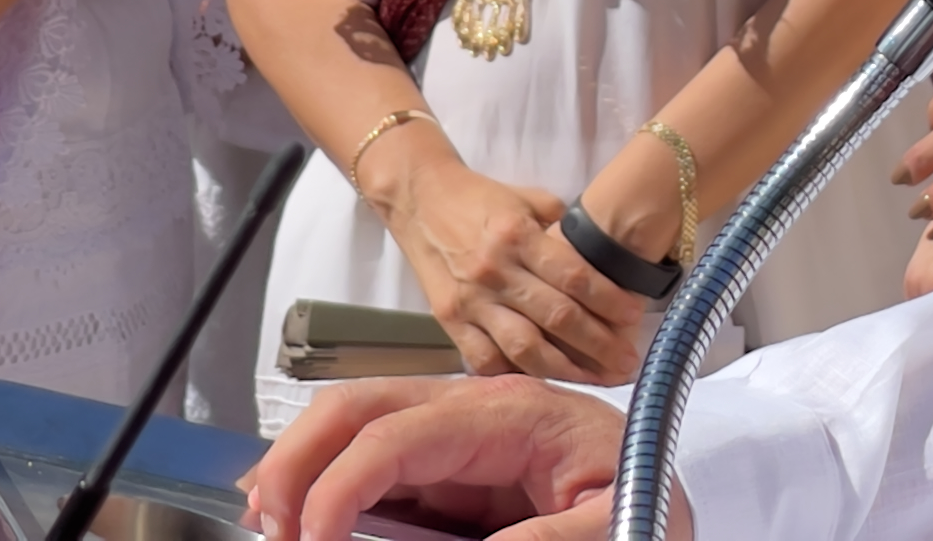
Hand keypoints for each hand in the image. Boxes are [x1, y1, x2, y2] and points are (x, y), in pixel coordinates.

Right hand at [242, 376, 631, 540]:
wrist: (664, 498)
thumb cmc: (647, 497)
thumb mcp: (614, 520)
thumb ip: (547, 538)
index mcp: (511, 413)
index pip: (401, 431)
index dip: (343, 483)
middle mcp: (473, 412)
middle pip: (362, 406)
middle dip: (301, 457)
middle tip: (268, 524)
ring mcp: (455, 438)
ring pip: (356, 429)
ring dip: (303, 468)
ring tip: (268, 520)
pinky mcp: (449, 472)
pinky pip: (376, 469)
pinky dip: (329, 490)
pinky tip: (300, 520)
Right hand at [384, 149, 649, 379]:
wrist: (420, 199)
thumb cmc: (481, 197)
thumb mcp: (528, 198)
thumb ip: (562, 228)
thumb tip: (600, 255)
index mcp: (518, 234)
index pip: (574, 275)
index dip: (609, 300)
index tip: (635, 318)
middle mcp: (496, 271)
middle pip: (556, 316)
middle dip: (598, 344)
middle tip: (627, 361)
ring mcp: (470, 301)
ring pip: (524, 347)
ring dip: (564, 369)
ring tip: (596, 380)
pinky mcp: (449, 322)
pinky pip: (484, 359)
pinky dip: (514, 375)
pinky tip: (542, 385)